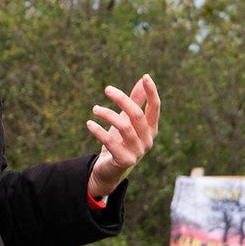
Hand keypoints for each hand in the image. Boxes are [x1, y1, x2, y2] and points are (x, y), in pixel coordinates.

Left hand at [86, 74, 159, 200]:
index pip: (155, 107)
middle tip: (107, 89)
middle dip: (121, 99)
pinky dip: (98, 131)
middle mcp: (147, 140)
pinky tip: (89, 124)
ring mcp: (138, 151)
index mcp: (151, 128)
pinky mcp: (125, 160)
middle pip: (136, 115)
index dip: (151, 92)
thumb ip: (135, 102)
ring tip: (95, 109)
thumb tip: (142, 80)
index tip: (145, 76)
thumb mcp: (126, 120)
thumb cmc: (119, 141)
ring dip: (107, 114)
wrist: (108, 169)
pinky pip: (111, 142)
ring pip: (124, 126)